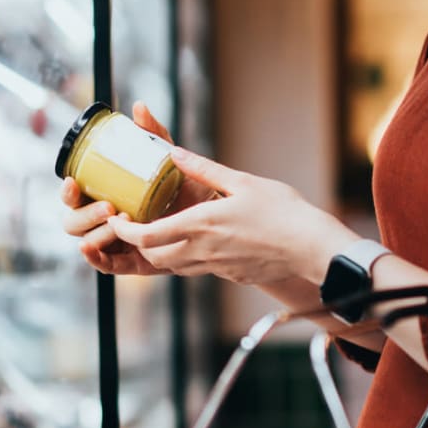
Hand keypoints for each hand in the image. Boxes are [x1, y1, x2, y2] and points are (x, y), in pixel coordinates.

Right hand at [62, 102, 213, 274]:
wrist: (216, 218)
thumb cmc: (188, 189)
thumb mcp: (170, 162)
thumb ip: (154, 136)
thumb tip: (139, 108)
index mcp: (107, 195)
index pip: (76, 195)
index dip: (68, 191)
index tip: (73, 180)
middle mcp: (107, 220)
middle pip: (74, 221)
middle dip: (84, 214)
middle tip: (109, 206)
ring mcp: (118, 243)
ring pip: (89, 241)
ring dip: (97, 232)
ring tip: (119, 222)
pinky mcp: (133, 262)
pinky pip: (108, 265)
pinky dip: (96, 259)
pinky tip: (90, 249)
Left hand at [107, 146, 355, 283]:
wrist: (311, 248)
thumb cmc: (283, 212)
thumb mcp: (241, 182)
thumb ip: (204, 169)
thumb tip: (174, 152)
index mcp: (200, 225)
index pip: (146, 237)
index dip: (123, 232)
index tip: (116, 220)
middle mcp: (203, 251)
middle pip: (154, 257)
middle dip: (138, 245)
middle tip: (135, 226)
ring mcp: (216, 267)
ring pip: (175, 267)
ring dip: (162, 253)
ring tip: (163, 232)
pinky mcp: (231, 275)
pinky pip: (199, 270)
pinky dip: (188, 258)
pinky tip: (200, 242)